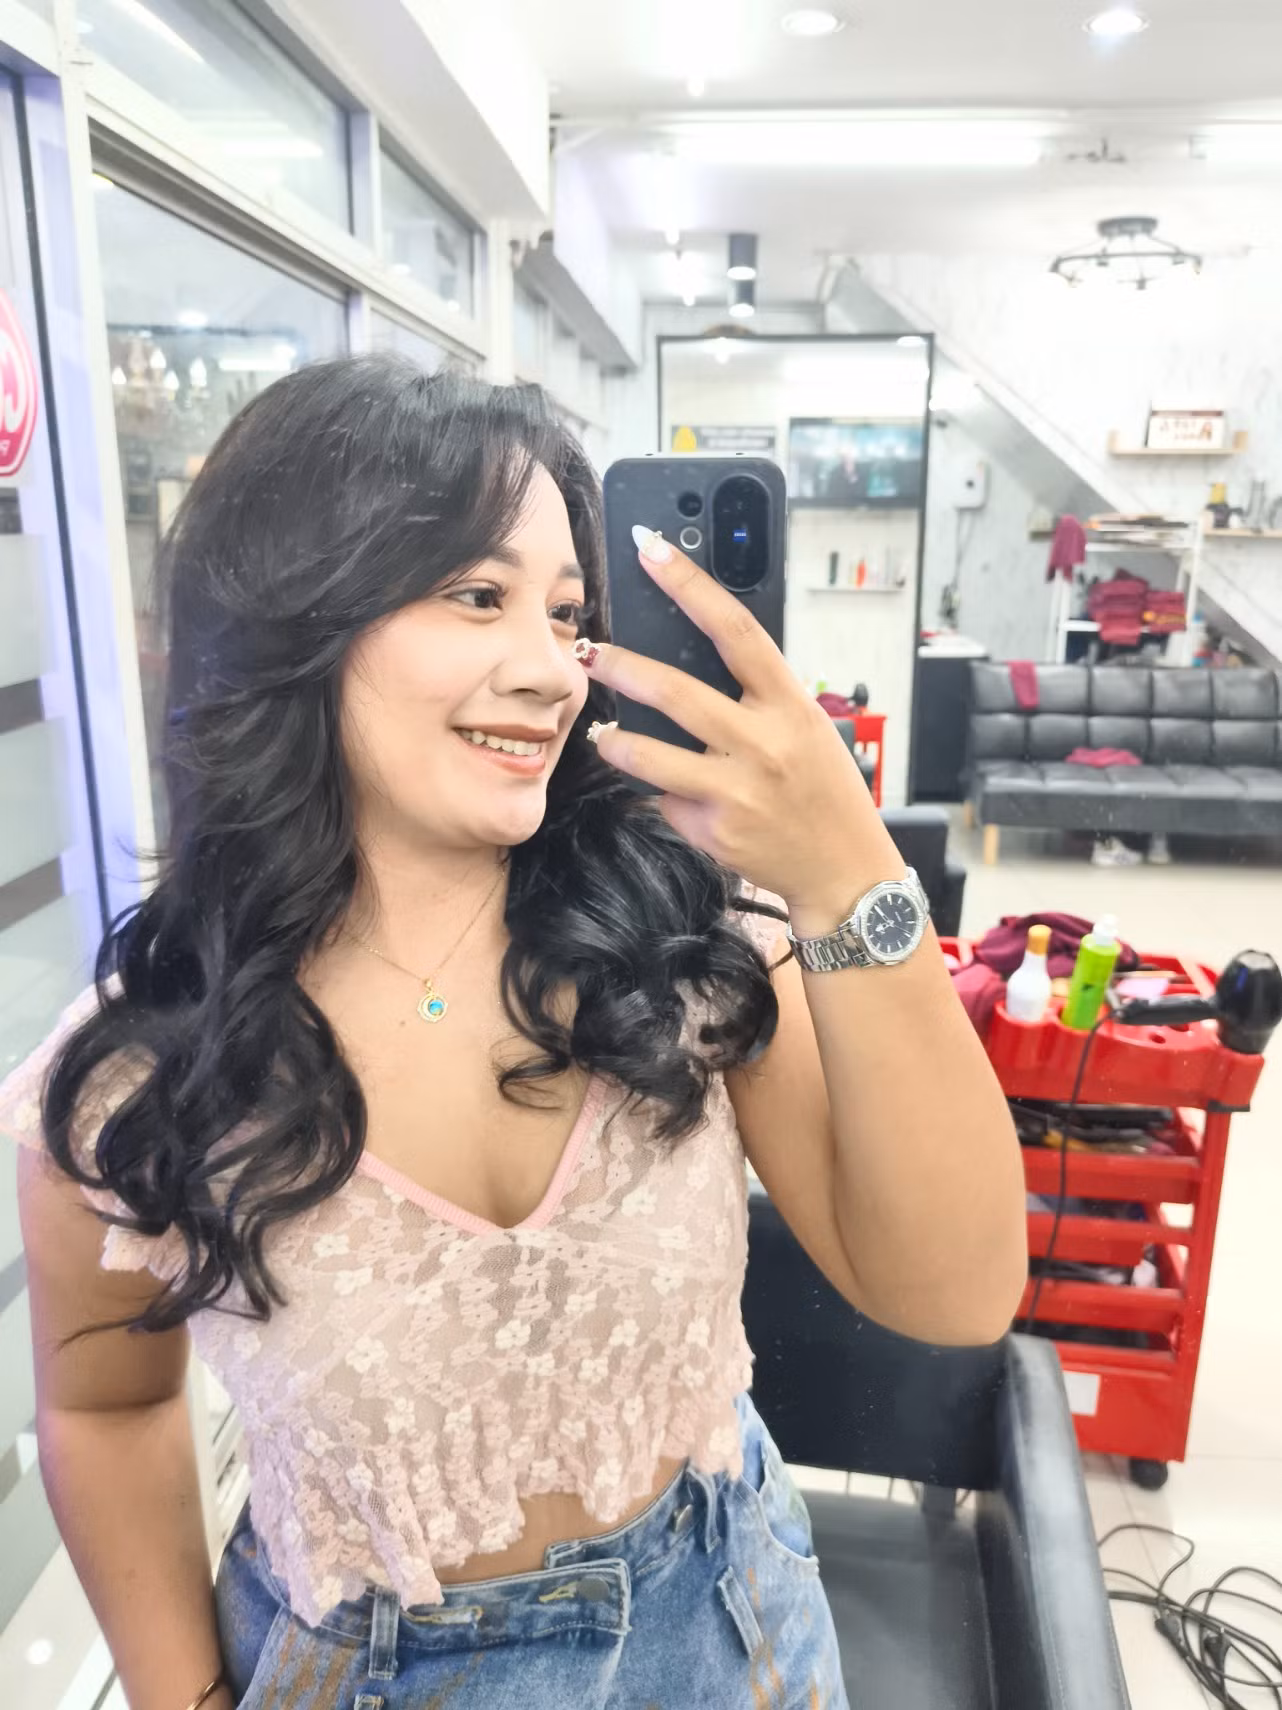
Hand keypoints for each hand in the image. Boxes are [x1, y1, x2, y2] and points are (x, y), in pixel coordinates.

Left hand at [575, 527, 901, 920]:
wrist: (844, 869)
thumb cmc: (822, 789)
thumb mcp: (804, 727)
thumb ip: (757, 696)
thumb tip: (689, 657)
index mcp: (790, 704)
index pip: (734, 629)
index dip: (689, 584)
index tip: (652, 549)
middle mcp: (764, 743)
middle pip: (675, 692)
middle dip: (623, 667)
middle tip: (592, 653)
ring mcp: (736, 790)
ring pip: (649, 755)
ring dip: (615, 741)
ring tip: (602, 733)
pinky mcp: (714, 831)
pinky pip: (666, 799)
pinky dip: (661, 792)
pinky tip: (671, 793)